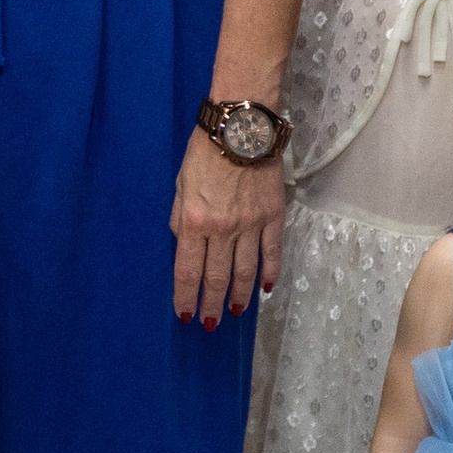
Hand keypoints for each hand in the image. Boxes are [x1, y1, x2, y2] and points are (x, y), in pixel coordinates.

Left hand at [170, 126, 283, 327]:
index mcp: (193, 221)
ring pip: (245, 272)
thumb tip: (184, 243)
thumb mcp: (179, 184)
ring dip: (238, 297)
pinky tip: (265, 290)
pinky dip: (270, 274)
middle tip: (210, 325)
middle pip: (216, 278)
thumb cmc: (203, 152)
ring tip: (233, 314)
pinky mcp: (273, 217)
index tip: (185, 316)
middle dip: (211, 305)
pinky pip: (272, 253)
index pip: (187, 270)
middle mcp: (222, 229)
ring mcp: (251, 225)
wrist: (241, 128)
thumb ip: (180, 217)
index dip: (186, 296)